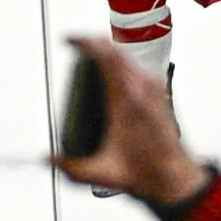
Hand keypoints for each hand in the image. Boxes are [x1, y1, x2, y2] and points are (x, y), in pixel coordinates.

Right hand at [54, 39, 208, 205]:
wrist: (174, 178)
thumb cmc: (145, 173)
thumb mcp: (99, 172)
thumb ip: (68, 167)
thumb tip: (46, 159)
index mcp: (126, 102)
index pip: (105, 58)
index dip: (85, 43)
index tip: (69, 41)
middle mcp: (143, 90)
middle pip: (116, 51)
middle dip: (93, 43)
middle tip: (76, 46)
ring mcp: (154, 90)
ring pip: (129, 57)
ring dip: (108, 51)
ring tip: (91, 56)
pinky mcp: (161, 94)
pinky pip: (138, 66)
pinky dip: (121, 61)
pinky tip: (113, 70)